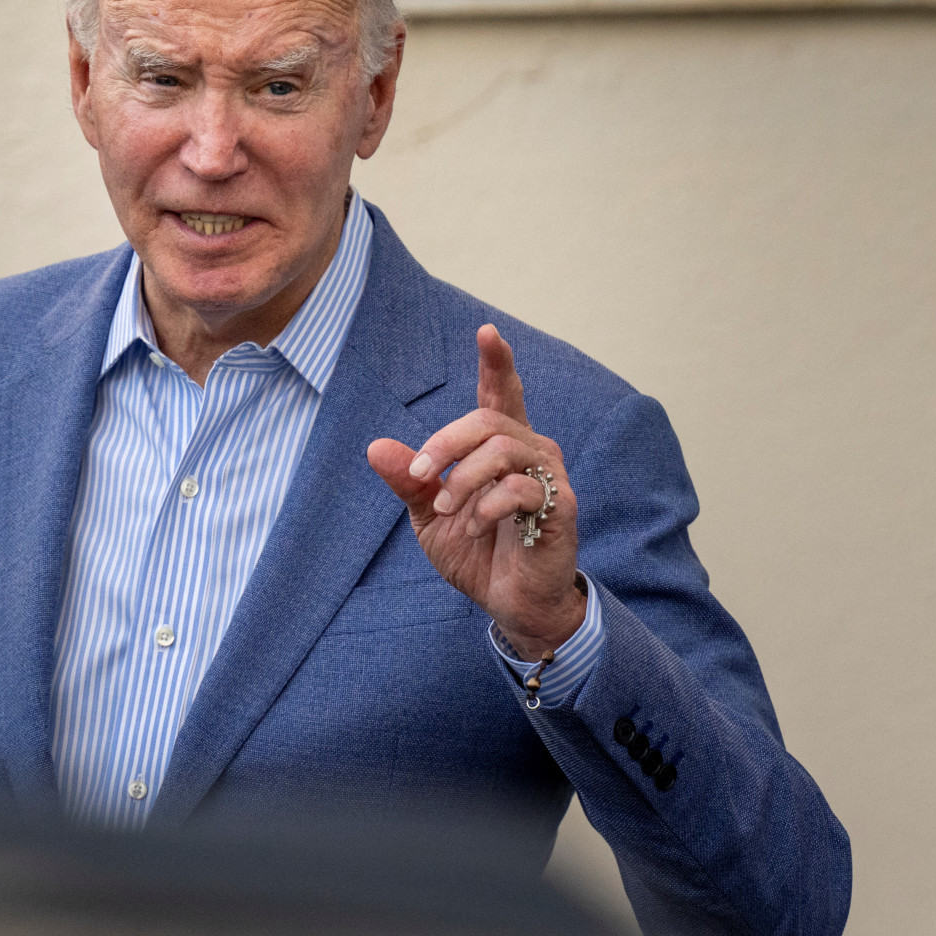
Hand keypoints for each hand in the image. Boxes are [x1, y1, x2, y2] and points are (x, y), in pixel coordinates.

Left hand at [367, 324, 583, 658]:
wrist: (510, 604)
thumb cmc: (477, 553)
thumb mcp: (430, 515)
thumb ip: (410, 480)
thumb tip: (374, 447)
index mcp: (500, 447)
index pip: (500, 394)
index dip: (495, 362)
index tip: (486, 331)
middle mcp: (531, 451)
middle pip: (487, 419)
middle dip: (444, 442)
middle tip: (420, 474)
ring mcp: (549, 477)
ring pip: (502, 447)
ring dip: (463, 477)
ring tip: (449, 507)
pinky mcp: (560, 506)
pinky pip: (520, 488)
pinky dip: (487, 507)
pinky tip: (477, 526)